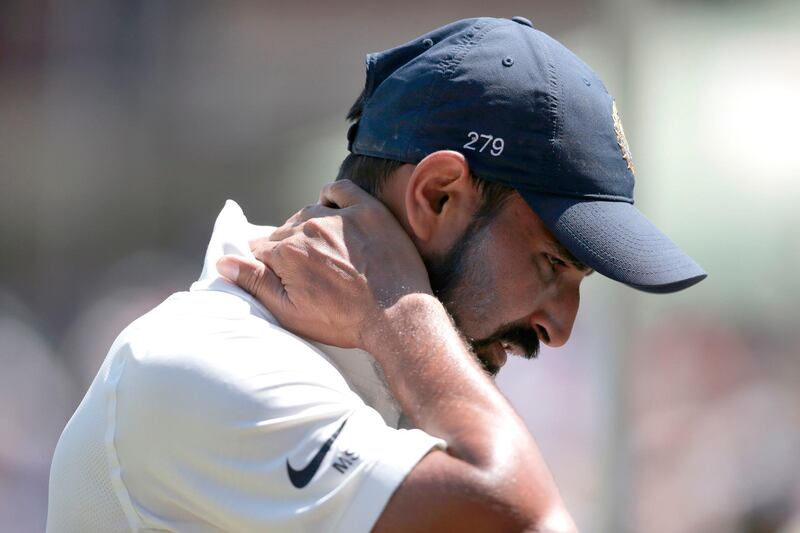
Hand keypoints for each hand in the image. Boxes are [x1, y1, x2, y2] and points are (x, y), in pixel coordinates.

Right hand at [216, 180, 431, 348]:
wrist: (396, 316)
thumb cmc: (342, 321)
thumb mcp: (290, 312)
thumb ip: (256, 283)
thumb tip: (222, 262)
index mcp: (286, 252)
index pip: (259, 248)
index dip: (264, 263)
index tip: (276, 275)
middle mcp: (308, 227)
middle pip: (283, 231)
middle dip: (287, 248)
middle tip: (305, 270)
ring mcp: (339, 216)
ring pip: (308, 212)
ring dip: (308, 227)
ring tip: (322, 251)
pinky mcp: (368, 210)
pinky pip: (340, 190)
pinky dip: (331, 197)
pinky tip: (333, 210)